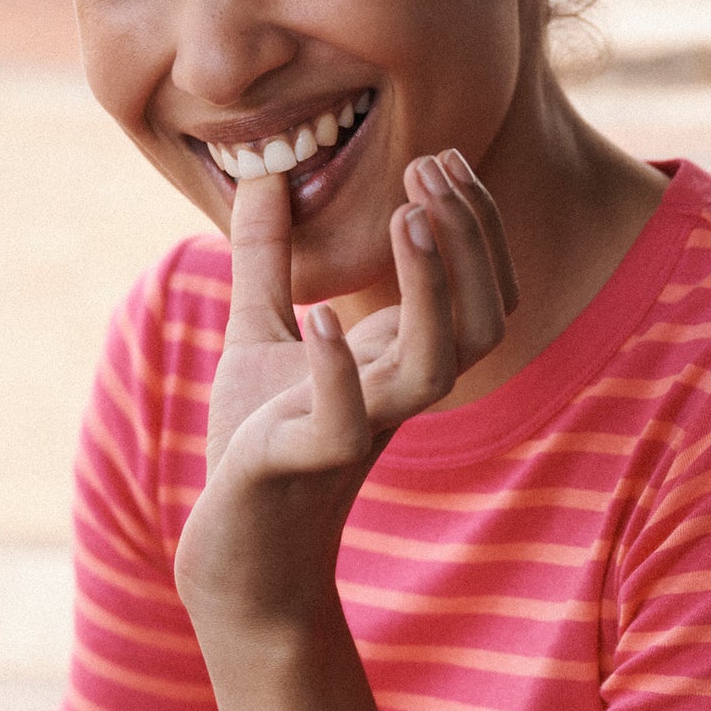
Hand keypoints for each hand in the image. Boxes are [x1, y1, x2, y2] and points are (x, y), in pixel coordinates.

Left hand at [174, 150, 517, 630]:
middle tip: (431, 169)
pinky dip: (338, 372)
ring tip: (407, 218)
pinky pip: (344, 424)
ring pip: (433, 370)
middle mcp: (393, 396)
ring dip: (429, 291)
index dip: (473, 224)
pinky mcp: (304, 465)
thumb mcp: (259, 334)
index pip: (476, 291)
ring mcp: (356, 432)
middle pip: (477, 321)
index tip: (441, 157)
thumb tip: (268, 173)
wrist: (234, 552)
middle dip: (467, 240)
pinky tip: (323, 319)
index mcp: (397, 362)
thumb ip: (267, 257)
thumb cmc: (256, 447)